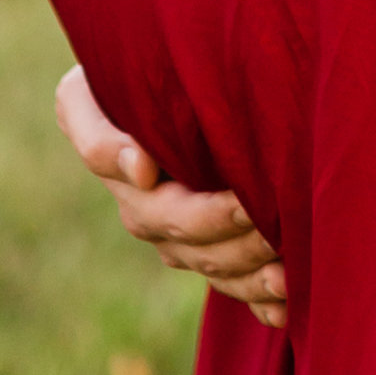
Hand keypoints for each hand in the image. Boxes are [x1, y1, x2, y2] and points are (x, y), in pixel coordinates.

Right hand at [54, 64, 287, 330]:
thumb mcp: (86, 91)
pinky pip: (230, 285)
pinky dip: (257, 301)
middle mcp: (148, 213)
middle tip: (283, 230)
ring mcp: (177, 235)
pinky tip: (285, 308)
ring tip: (290, 277)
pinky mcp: (206, 246)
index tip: (247, 204)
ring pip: (215, 269)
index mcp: (127, 179)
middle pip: (198, 244)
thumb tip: (140, 171)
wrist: (152, 77)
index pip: (164, 211)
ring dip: (252, 279)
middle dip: (242, 242)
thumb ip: (97, 132)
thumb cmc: (126, 66)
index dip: (207, 215)